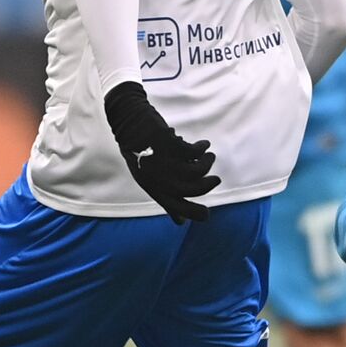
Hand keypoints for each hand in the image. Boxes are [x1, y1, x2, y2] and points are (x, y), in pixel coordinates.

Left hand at [103, 81, 218, 223]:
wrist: (129, 124)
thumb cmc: (140, 154)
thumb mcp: (148, 181)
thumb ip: (165, 200)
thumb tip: (181, 222)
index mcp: (153, 188)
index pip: (177, 207)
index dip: (194, 214)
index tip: (207, 215)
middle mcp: (159, 178)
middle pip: (193, 189)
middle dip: (208, 186)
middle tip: (216, 180)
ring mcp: (164, 162)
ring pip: (197, 170)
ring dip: (208, 163)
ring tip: (209, 157)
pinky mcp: (170, 145)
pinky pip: (195, 151)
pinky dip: (203, 147)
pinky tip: (204, 144)